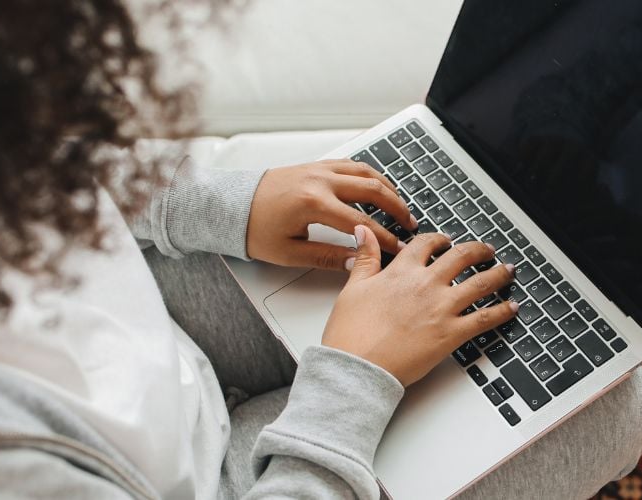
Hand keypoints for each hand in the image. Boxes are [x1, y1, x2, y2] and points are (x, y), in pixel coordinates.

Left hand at [246, 160, 417, 269]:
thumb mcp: (289, 252)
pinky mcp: (316, 165)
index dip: (385, 238)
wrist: (230, 205)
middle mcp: (320, 181)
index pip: (361, 223)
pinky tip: (379, 186)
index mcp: (313, 203)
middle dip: (397, 208)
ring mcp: (319, 169)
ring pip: (366, 172)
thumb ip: (328, 257)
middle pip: (373, 190)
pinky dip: (371, 174)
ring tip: (401, 205)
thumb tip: (358, 262)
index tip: (399, 248)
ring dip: (388, 188)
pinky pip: (352, 165)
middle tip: (411, 223)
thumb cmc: (254, 228)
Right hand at [322, 226, 518, 385]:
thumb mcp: (353, 288)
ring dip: (499, 274)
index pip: (426, 244)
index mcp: (402, 272)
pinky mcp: (452, 334)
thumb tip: (365, 233)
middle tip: (487, 251)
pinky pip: (485, 318)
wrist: (358, 366)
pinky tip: (512, 307)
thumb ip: (366, 258)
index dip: (439, 239)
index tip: (446, 241)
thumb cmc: (352, 333)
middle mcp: (426, 285)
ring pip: (480, 283)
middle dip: (478, 251)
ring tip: (508, 271)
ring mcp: (442, 308)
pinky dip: (502, 311)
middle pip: (461, 257)